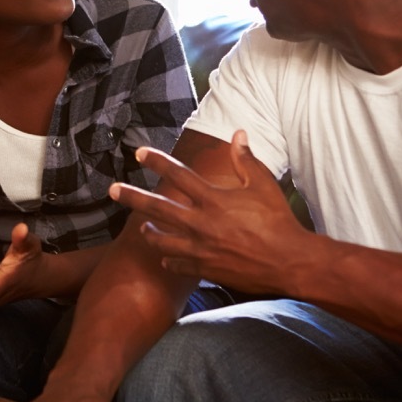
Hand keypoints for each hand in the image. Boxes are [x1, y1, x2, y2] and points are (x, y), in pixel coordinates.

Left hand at [110, 130, 310, 294]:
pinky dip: (170, 258)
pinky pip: (178, 263)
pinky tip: (166, 256)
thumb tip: (238, 133)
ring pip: (162, 240)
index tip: (139, 152)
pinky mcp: (205, 268)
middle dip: (132, 197)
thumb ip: (247, 159)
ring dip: (150, 232)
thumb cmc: (279, 221)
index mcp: (214, 199)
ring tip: (142, 227)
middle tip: (112, 190)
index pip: (179, 175)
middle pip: (158, 208)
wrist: (289, 262)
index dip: (157, 161)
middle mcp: (202, 223)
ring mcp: (201, 248)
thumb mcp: (264, 185)